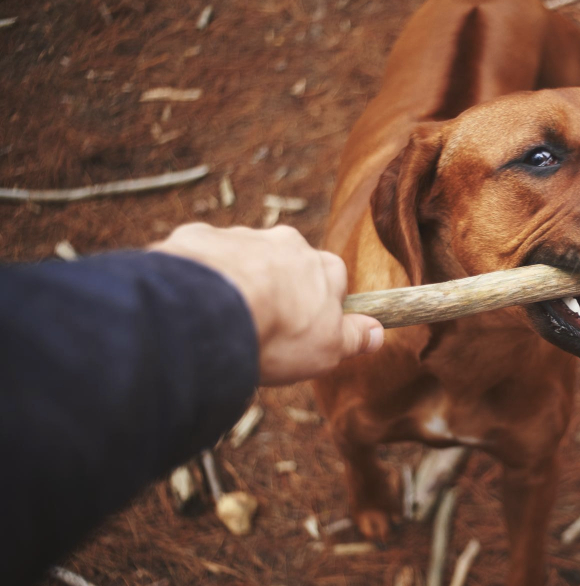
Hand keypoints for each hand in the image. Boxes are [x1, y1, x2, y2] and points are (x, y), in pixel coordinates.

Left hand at [151, 223, 383, 384]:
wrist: (213, 311)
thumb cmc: (280, 331)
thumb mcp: (330, 349)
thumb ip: (355, 338)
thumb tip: (378, 333)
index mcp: (324, 267)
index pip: (333, 280)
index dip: (321, 306)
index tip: (306, 331)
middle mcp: (287, 243)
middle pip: (288, 265)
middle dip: (278, 289)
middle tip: (264, 327)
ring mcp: (243, 237)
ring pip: (245, 259)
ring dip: (239, 282)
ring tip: (226, 323)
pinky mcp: (201, 238)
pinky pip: (204, 256)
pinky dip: (202, 277)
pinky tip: (195, 306)